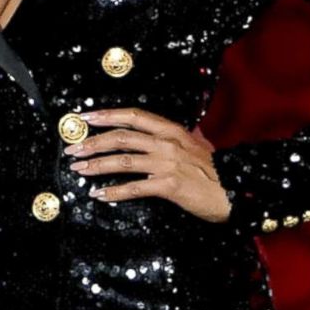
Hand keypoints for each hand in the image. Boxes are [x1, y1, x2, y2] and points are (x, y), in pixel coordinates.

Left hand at [65, 108, 231, 223]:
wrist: (237, 191)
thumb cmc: (218, 171)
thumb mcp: (199, 146)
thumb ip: (180, 138)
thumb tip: (168, 132)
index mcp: (172, 130)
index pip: (133, 116)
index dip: (106, 115)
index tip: (85, 118)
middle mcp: (168, 143)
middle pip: (121, 137)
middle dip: (93, 142)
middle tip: (73, 148)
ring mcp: (167, 163)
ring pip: (122, 161)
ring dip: (96, 165)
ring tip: (79, 169)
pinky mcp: (169, 185)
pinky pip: (134, 188)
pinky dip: (113, 192)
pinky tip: (99, 194)